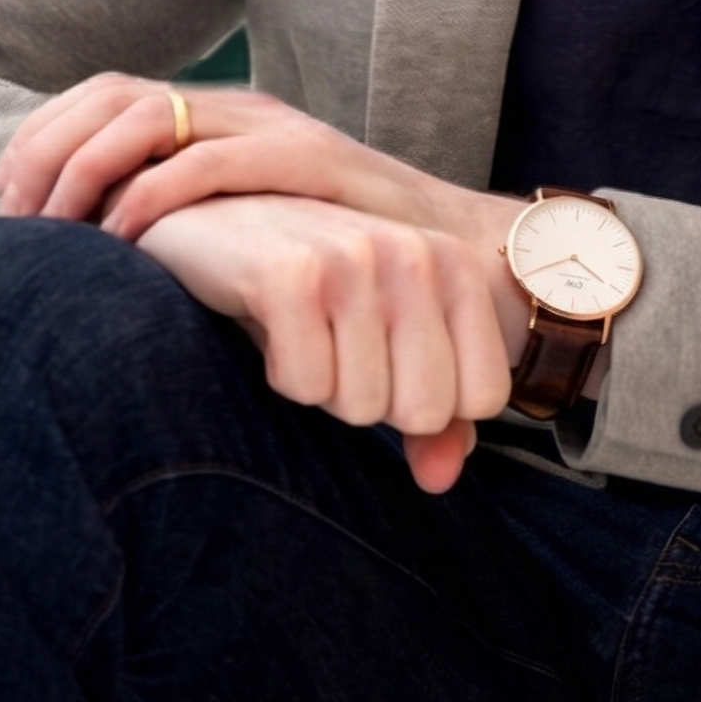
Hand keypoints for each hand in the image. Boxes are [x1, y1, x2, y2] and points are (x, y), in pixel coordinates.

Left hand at [0, 72, 492, 249]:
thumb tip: (93, 248)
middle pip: (111, 97)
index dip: (47, 139)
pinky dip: (149, 196)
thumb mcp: (243, 229)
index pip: (106, 93)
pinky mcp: (304, 158)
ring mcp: (272, 127)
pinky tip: (123, 239)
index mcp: (221, 116)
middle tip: (22, 222)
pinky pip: (203, 161)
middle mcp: (240, 107)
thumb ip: (183, 223)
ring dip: (84, 171)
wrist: (451, 255)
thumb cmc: (339, 257)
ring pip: (144, 118)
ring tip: (59, 231)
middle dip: (49, 154)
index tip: (14, 204)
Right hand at [136, 193, 511, 492]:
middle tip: (337, 348)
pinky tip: (270, 323)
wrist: (215, 222)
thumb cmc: (314, 288)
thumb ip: (432, 414)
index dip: (428, 406)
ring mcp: (355, 258)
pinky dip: (282, 375)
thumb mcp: (383, 339)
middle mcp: (416, 253)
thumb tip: (442, 480)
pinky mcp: (291, 274)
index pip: (485, 397)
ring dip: (323, 387)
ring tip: (304, 330)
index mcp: (456, 265)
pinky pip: (307, 388)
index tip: (387, 362)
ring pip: (363, 406)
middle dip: (373, 401)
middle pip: (427, 410)